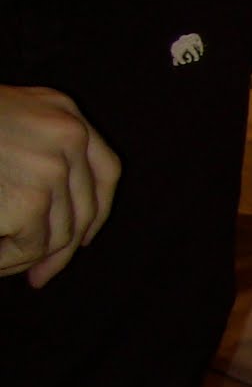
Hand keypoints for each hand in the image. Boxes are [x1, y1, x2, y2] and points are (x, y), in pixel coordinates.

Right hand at [0, 86, 120, 285]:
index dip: (97, 211)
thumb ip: (37, 153)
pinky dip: (8, 260)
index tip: (82, 240)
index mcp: (61, 110)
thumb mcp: (7, 123)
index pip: (106, 169)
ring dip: (28, 257)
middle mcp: (67, 134)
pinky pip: (31, 246)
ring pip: (59, 234)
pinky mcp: (31, 199)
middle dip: (63, 249)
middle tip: (40, 276)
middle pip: (86, 208)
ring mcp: (52, 167)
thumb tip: (65, 224)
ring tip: (0, 262)